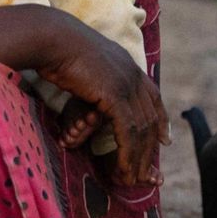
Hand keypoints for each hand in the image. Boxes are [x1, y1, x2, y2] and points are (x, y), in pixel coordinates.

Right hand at [33, 15, 168, 186]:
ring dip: (139, 157)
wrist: (52, 38)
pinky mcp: (115, 95)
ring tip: (133, 179)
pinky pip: (128, 131)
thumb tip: (91, 83)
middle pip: (151, 117)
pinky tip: (124, 169)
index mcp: (127, 65)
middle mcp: (132, 74)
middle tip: (148, 171)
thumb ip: (96, 74)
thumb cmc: (57, 48)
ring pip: (142, 128)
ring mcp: (126, 84)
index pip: (153, 96)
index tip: (165, 140)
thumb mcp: (84, 60)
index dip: (161, 119)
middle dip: (150, 147)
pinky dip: (128, 154)